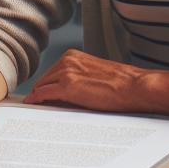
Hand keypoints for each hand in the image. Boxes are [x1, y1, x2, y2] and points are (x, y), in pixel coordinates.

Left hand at [24, 49, 157, 112]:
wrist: (134, 87)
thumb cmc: (121, 84)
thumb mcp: (93, 76)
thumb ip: (76, 80)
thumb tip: (59, 96)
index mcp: (73, 56)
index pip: (51, 74)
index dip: (45, 87)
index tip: (39, 98)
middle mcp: (67, 60)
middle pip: (43, 80)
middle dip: (39, 94)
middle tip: (35, 107)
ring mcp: (66, 72)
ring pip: (41, 87)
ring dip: (38, 99)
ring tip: (36, 111)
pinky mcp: (67, 86)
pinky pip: (43, 95)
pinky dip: (36, 102)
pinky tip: (34, 108)